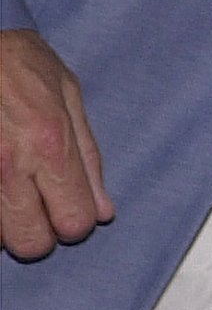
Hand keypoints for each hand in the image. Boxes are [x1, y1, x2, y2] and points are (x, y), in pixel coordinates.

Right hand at [0, 29, 111, 260]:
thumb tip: (104, 211)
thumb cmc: (21, 65)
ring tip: (11, 189)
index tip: (69, 206)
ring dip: (6, 224)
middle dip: (40, 233)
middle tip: (37, 206)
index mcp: (51, 145)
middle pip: (30, 245)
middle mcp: (10, 166)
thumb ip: (88, 158)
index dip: (75, 222)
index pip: (74, 224)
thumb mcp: (69, 97)